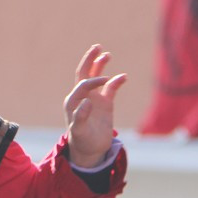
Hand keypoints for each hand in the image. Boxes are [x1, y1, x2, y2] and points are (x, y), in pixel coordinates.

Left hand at [64, 45, 126, 167]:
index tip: (105, 81)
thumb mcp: (78, 131)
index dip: (94, 80)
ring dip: (100, 66)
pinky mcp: (105, 103)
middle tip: (96, 47)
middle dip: (90, 60)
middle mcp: (82, 96)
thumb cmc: (81, 140)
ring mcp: (94, 98)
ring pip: (96, 78)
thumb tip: (86, 102)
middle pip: (84, 73)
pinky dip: (116, 81)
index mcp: (73, 101)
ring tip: (106, 54)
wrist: (90, 150)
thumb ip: (80, 117)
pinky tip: (124, 77)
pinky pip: (111, 88)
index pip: (83, 83)